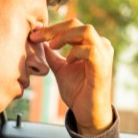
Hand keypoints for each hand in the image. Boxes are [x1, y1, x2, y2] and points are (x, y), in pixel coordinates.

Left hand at [30, 19, 113, 135]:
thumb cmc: (77, 92)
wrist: (87, 113)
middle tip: (38, 37)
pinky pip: (90, 50)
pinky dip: (76, 52)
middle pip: (77, 24)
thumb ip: (53, 56)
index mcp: (91, 44)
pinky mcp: (103, 67)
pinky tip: (68, 61)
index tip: (34, 34)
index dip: (52, 27)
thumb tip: (41, 42)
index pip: (72, 26)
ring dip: (65, 36)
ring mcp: (104, 55)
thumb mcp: (60, 69)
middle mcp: (100, 45)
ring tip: (52, 45)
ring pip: (86, 31)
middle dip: (54, 29)